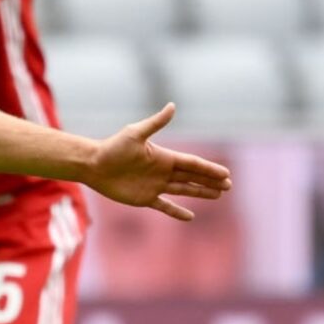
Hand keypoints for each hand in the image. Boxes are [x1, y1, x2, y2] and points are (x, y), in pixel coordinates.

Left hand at [81, 104, 231, 221]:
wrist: (94, 165)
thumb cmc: (112, 147)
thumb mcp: (135, 133)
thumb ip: (156, 123)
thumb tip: (172, 106)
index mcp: (164, 156)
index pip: (192, 164)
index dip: (209, 169)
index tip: (226, 174)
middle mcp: (163, 171)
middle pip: (193, 177)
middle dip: (211, 181)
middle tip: (229, 186)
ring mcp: (155, 185)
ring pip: (184, 190)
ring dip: (201, 193)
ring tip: (218, 196)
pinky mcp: (145, 198)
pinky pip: (165, 206)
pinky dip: (177, 211)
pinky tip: (190, 217)